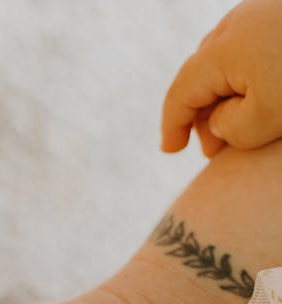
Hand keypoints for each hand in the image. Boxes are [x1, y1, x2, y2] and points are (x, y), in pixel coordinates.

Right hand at [161, 0, 281, 157]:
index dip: (173, 126)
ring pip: (229, 60)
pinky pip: (255, 47)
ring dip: (228, 95)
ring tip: (243, 124)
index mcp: (221, 50)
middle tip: (216, 150)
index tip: (171, 151)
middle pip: (201, 75)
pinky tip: (269, 92)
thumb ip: (231, 129)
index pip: (180, 93)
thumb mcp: (271, 118)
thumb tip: (218, 122)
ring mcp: (261, 12)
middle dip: (203, 114)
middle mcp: (234, 25)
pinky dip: (252, 76)